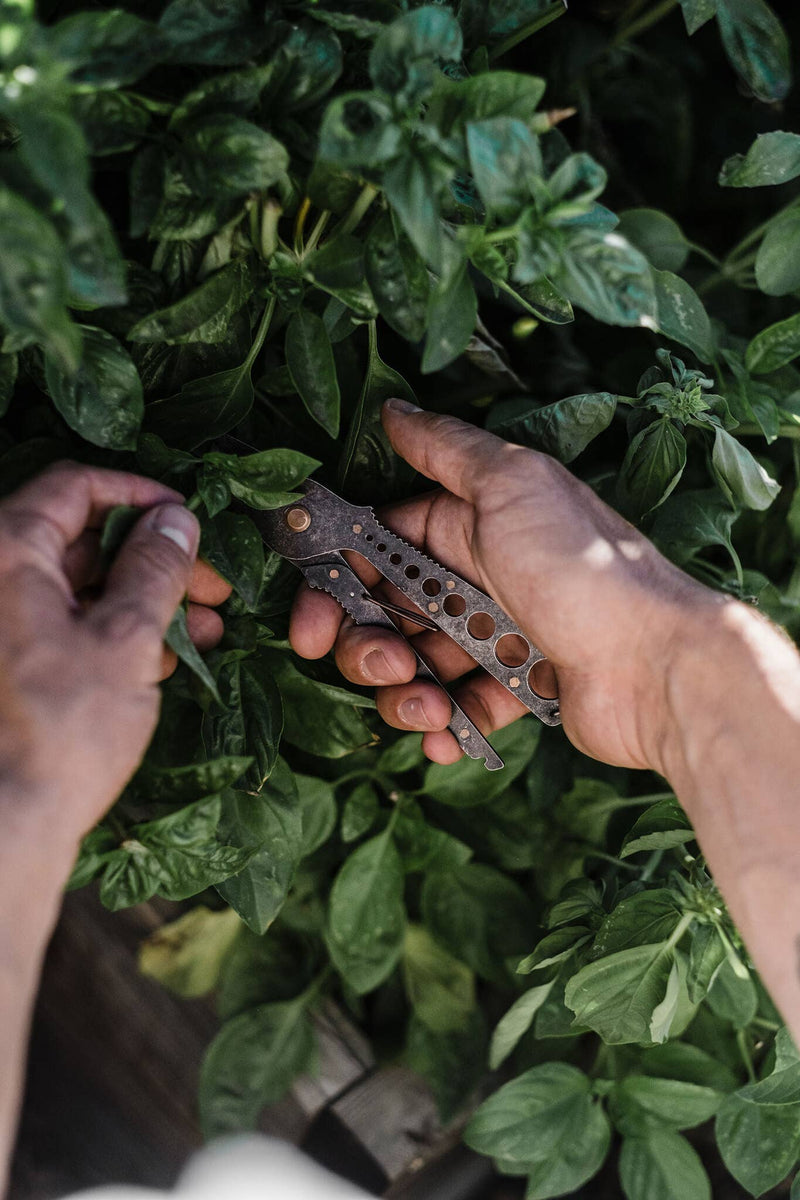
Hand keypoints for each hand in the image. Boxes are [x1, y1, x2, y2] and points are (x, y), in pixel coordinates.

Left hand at [0, 460, 229, 849]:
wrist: (6, 825)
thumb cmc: (63, 730)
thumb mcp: (126, 639)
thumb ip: (154, 570)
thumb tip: (175, 521)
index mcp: (6, 552)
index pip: (75, 487)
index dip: (140, 496)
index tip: (188, 519)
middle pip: (80, 539)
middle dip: (154, 558)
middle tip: (211, 585)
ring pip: (77, 588)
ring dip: (144, 600)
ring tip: (208, 627)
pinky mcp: (7, 666)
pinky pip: (61, 627)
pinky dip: (113, 633)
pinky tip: (168, 658)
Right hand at [290, 400, 722, 771]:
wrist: (658, 663)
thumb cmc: (581, 568)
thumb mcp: (513, 486)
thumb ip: (448, 450)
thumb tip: (394, 410)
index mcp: (472, 524)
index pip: (379, 547)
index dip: (337, 582)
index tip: (312, 619)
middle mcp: (481, 575)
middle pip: (389, 611)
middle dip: (366, 645)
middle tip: (381, 663)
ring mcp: (498, 635)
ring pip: (418, 665)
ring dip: (404, 693)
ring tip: (426, 708)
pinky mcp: (519, 689)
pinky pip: (461, 708)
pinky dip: (445, 728)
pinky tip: (445, 738)